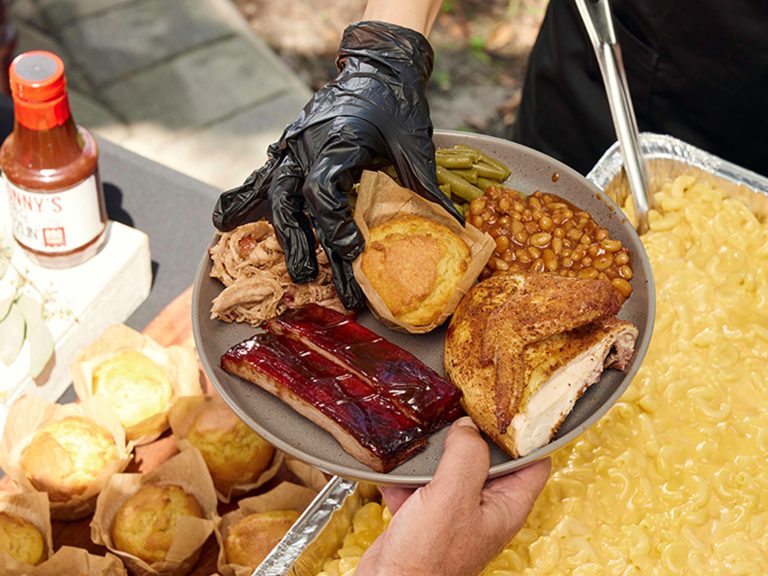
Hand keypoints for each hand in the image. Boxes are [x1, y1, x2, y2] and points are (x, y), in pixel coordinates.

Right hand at [212, 21, 462, 309]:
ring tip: (273, 261)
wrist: (377, 66)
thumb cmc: (395, 101)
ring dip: (275, 229)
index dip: (334, 225)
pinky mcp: (289, 149)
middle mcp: (305, 146)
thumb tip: (452, 222)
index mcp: (335, 142)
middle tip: (308, 277)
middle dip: (299, 242)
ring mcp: (292, 147)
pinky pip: (261, 177)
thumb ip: (425, 180)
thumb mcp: (413, 139)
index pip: (323, 191)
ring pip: (272, 193)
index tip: (352, 252)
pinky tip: (225, 220)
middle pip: (291, 201)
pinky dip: (242, 198)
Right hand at [356, 417, 550, 575]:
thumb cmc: (427, 560)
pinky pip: (420, 486)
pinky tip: (396, 466)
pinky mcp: (424, 518)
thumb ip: (466, 456)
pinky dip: (407, 475)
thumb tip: (468, 426)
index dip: (527, 433)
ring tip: (425, 432)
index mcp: (505, 506)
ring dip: (435, 454)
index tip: (511, 407)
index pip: (534, 462)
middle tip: (462, 407)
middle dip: (472, 435)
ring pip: (451, 470)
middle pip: (489, 460)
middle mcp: (483, 509)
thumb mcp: (453, 497)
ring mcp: (453, 514)